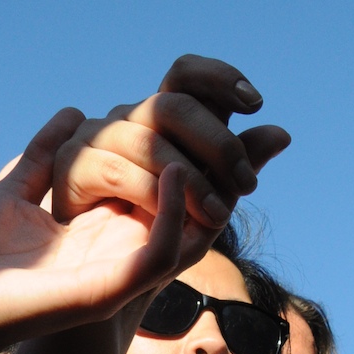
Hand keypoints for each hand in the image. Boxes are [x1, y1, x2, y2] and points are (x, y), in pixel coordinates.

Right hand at [0, 111, 191, 353]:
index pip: (168, 225)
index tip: (187, 167)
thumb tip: (175, 203)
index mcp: (114, 266)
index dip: (185, 198)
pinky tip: (72, 114)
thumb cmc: (26, 314)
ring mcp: (49, 218)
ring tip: (126, 116)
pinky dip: (56, 134)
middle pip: (134, 191)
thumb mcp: (97, 294)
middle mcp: (87, 241)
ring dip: (106, 144)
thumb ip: (144, 260)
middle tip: (171, 128)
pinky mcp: (10, 200)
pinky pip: (41, 159)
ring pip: (89, 170)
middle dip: (153, 161)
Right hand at [51, 56, 288, 246]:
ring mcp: (98, 138)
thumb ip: (239, 168)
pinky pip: (115, 170)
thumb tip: (282, 133)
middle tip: (248, 184)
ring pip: (148, 139)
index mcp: (164, 120)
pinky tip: (172, 217)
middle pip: (174, 104)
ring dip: (192, 180)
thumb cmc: (161, 236)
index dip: (218, 77)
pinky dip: (151, 195)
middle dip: (218, 144)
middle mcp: (130, 119)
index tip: (254, 102)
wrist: (112, 278)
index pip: (186, 75)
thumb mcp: (211, 205)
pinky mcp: (71, 166)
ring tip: (218, 215)